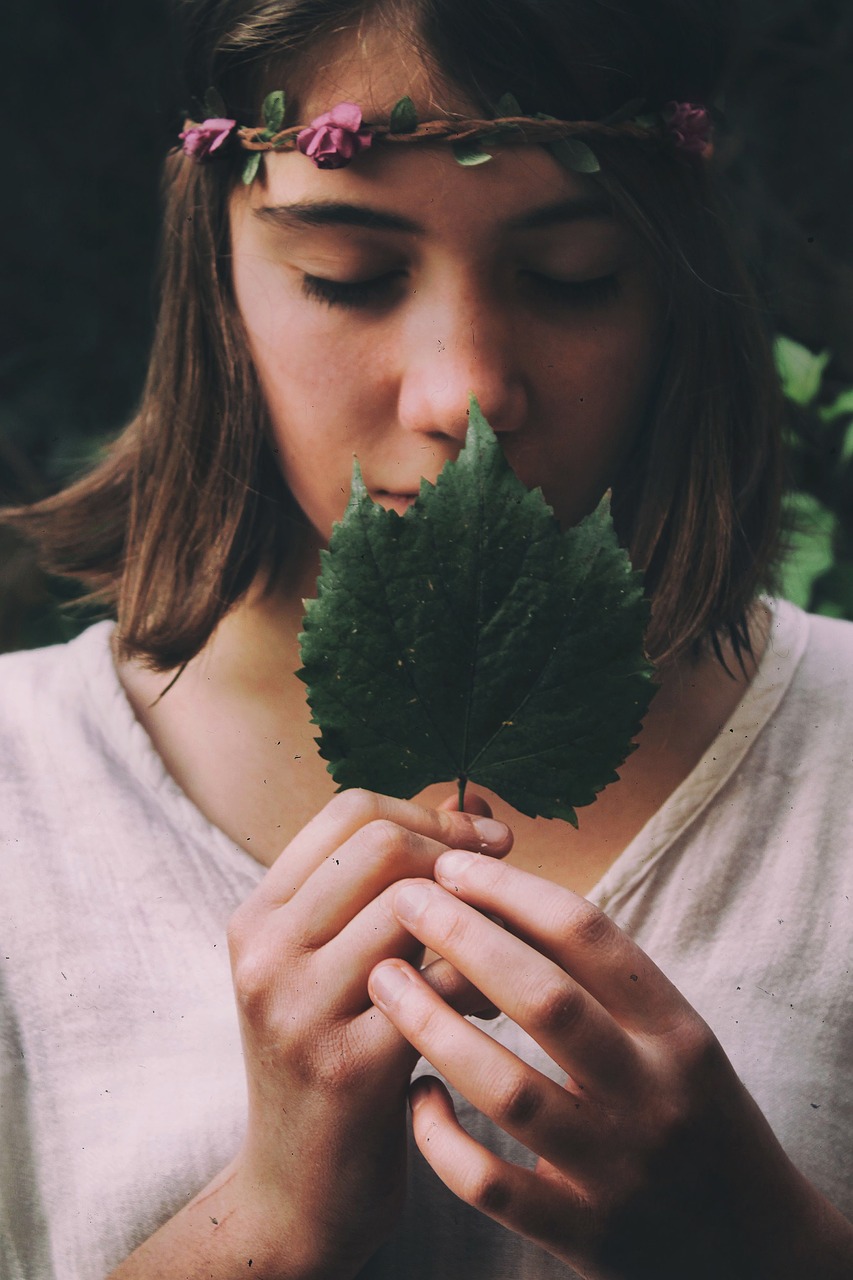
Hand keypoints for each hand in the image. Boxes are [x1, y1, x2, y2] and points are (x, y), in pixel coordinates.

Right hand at [224, 792, 511, 1278]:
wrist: (295, 1191)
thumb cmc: (332, 1058)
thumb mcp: (332, 963)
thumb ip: (385, 887)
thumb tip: (468, 806)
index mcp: (258, 915)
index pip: (350, 812)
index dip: (429, 814)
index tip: (485, 840)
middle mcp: (266, 951)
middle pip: (382, 845)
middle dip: (458, 854)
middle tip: (505, 880)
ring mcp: (298, 1008)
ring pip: (414, 908)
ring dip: (477, 919)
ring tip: (498, 952)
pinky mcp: (346, 1066)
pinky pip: (438, 985)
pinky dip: (479, 980)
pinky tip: (488, 1006)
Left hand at [368, 851, 852, 1279]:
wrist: (751, 1248)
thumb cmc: (692, 1115)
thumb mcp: (675, 1038)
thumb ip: (604, 980)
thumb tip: (500, 893)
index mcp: (677, 1032)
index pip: (589, 936)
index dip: (511, 890)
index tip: (452, 864)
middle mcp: (653, 1094)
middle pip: (545, 999)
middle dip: (463, 939)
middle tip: (404, 902)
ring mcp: (617, 1169)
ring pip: (506, 1088)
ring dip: (432, 1027)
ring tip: (384, 980)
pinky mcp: (581, 1233)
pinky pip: (488, 1181)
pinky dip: (440, 1135)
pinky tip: (416, 1095)